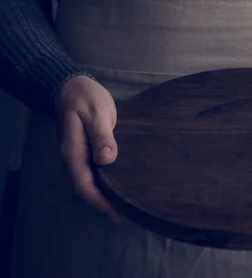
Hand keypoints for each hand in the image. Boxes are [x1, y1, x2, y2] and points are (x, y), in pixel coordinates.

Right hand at [54, 75, 121, 222]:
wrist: (72, 87)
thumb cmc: (85, 98)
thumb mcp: (97, 112)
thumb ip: (102, 135)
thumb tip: (107, 160)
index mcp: (74, 152)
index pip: (84, 185)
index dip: (100, 203)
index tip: (117, 214)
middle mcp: (74, 159)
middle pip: (87, 190)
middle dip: (104, 206)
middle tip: (128, 215)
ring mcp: (79, 157)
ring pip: (90, 184)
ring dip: (105, 197)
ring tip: (127, 206)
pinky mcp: (86, 153)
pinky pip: (94, 174)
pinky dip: (105, 185)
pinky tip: (120, 187)